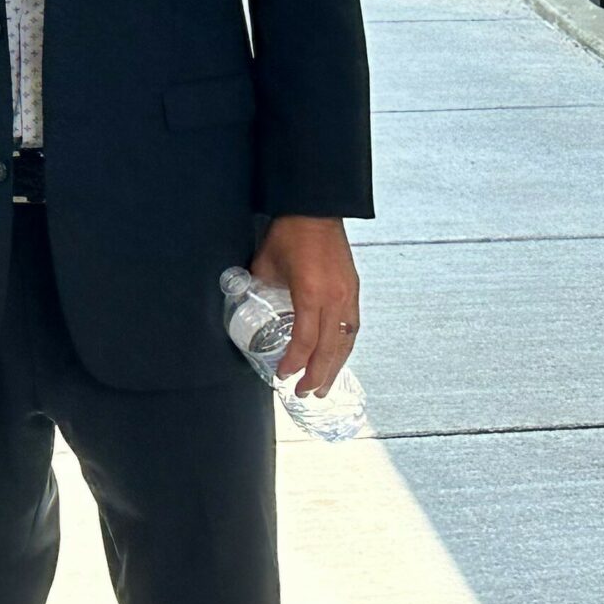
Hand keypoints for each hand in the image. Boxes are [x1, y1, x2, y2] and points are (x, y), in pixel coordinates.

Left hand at [250, 215, 359, 396]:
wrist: (316, 209)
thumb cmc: (289, 233)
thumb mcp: (265, 262)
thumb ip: (260, 287)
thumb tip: (249, 302)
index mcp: (311, 293)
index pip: (305, 340)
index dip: (295, 362)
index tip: (285, 376)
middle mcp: (335, 298)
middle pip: (330, 348)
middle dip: (318, 375)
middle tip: (307, 393)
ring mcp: (349, 295)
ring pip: (346, 341)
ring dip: (335, 366)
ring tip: (324, 385)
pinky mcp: (354, 289)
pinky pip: (352, 327)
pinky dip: (344, 346)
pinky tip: (337, 357)